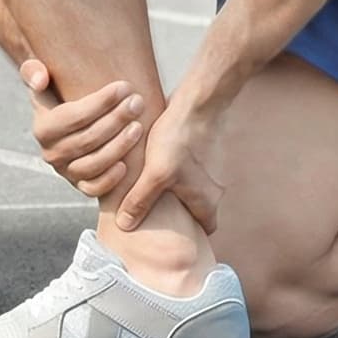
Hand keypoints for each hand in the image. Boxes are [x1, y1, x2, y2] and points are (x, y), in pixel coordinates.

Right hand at [20, 59, 146, 197]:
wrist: (72, 120)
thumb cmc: (61, 94)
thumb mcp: (43, 79)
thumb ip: (33, 71)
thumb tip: (39, 79)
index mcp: (43, 128)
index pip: (73, 116)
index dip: (100, 102)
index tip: (124, 86)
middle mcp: (51, 153)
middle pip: (86, 140)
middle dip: (116, 120)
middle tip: (137, 102)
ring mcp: (66, 172)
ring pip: (92, 165)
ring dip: (118, 147)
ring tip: (138, 126)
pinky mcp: (81, 185)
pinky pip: (94, 189)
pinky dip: (110, 179)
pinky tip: (127, 164)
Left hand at [116, 102, 226, 234]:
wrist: (196, 102)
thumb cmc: (180, 139)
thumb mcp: (156, 175)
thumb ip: (140, 202)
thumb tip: (125, 225)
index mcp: (207, 201)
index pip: (205, 230)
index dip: (189, 235)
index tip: (170, 236)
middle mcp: (212, 188)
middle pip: (196, 212)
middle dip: (177, 214)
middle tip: (154, 214)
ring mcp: (207, 170)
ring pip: (190, 190)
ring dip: (173, 192)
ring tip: (150, 190)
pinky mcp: (198, 153)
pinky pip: (186, 172)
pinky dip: (172, 173)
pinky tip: (153, 167)